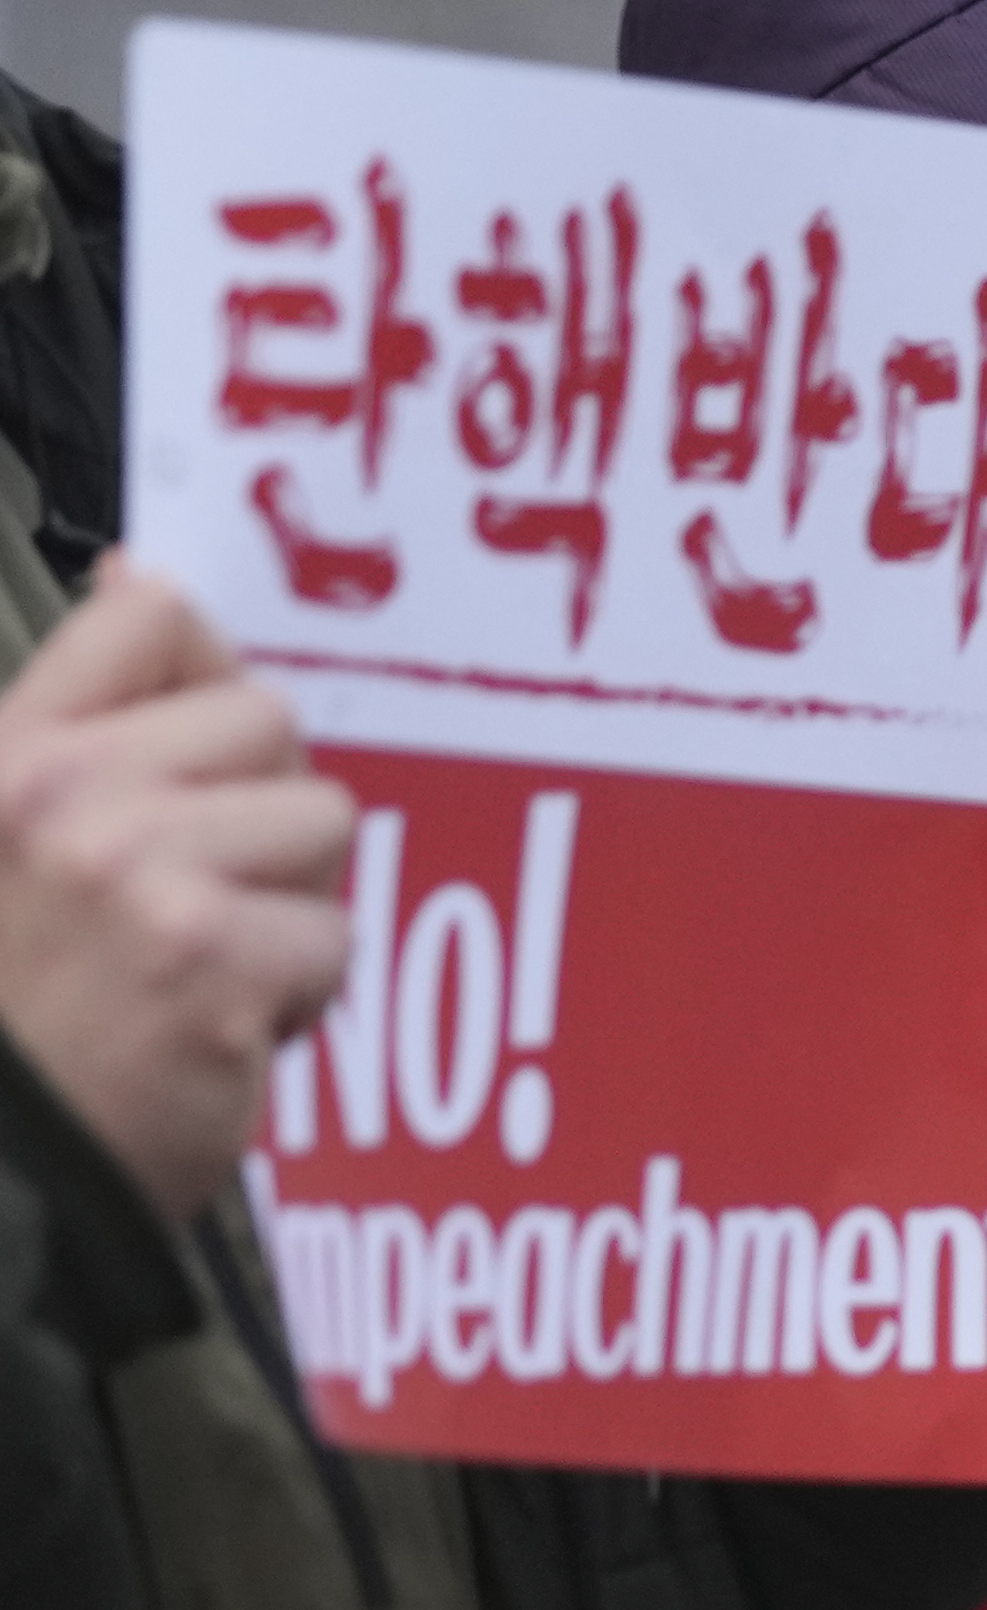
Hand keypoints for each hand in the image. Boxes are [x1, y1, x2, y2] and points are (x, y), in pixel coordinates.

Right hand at [0, 560, 356, 1217]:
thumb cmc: (11, 1016)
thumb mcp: (0, 835)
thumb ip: (79, 716)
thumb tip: (142, 576)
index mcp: (6, 758)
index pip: (148, 619)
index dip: (205, 674)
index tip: (199, 747)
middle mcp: (62, 797)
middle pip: (267, 721)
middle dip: (260, 813)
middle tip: (191, 903)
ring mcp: (135, 873)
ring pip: (318, 823)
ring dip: (287, 906)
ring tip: (195, 972)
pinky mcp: (209, 960)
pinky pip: (331, 936)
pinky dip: (297, 997)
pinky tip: (214, 1033)